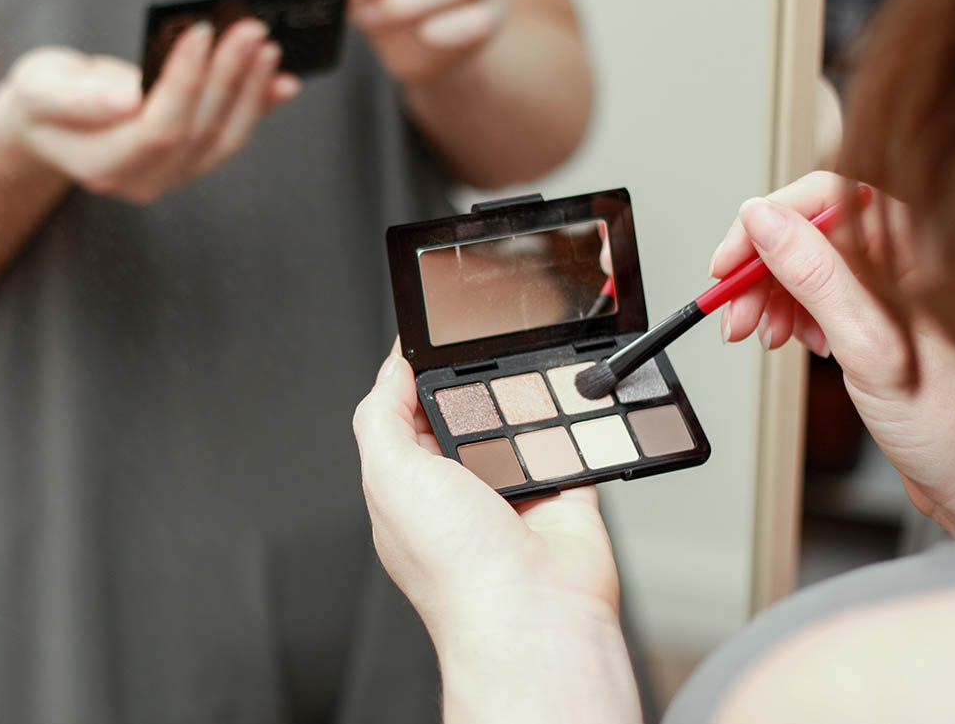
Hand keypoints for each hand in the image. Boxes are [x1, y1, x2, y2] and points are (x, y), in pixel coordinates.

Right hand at [0, 20, 299, 203]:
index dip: (185, 84)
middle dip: (229, 78)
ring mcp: (172, 174)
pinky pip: (232, 135)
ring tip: (265, 48)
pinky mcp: (192, 159)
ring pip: (224, 139)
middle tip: (248, 32)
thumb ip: (78, 98)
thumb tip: (124, 100)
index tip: (200, 35)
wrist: (49, 121)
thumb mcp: (40, 89)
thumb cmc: (43, 102)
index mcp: (104, 164)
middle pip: (200, 133)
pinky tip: (281, 83)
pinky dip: (259, 106)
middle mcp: (143, 179)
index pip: (158, 130)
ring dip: (251, 91)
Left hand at [353, 341, 640, 723]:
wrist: (534, 615)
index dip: (415, 377)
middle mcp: (458, 491)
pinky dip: (573, 424)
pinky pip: (570, 444)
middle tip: (488, 352)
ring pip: (518, 423)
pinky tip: (567, 405)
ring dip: (526, 401)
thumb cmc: (456, 566)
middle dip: (476, 384)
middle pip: (466, 413)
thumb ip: (381, 416)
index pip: (405, 417)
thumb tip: (391, 369)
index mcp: (408, 487)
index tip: (433, 339)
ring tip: (528, 381)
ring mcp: (512, 493)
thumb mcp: (389, 475)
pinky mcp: (563, 495)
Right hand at [710, 171, 954, 533]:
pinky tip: (795, 339)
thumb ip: (815, 275)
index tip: (731, 260)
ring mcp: (892, 283)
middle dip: (762, 267)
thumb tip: (764, 221)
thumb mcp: (869, 347)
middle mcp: (908, 257)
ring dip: (771, 295)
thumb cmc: (951, 425)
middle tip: (734, 308)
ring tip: (761, 333)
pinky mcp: (878, 309)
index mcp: (922, 248)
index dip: (769, 221)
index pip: (828, 196)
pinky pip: (820, 290)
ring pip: (808, 260)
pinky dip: (793, 313)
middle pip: (811, 228)